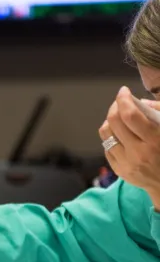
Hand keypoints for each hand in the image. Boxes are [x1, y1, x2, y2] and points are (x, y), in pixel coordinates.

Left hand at [99, 86, 159, 202]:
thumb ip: (158, 113)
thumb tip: (139, 102)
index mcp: (155, 141)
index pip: (130, 115)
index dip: (124, 100)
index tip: (123, 91)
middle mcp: (138, 153)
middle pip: (115, 122)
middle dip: (115, 107)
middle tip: (120, 101)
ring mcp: (126, 163)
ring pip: (106, 134)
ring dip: (109, 121)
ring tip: (117, 116)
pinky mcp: (119, 170)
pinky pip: (107, 147)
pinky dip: (111, 136)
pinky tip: (118, 133)